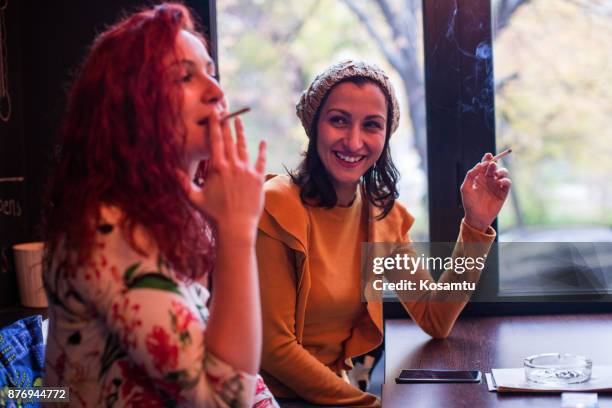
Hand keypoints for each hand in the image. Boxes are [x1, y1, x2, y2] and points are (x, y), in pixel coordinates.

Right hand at [179, 114, 265, 241]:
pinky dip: (262, 150)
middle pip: (229, 139)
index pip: (215, 140)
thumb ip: (183, 183)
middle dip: (227, 124)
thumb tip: (173, 171)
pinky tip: (263, 141)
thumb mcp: (195, 198)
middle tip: (226, 112)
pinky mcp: (258, 178)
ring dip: (241, 132)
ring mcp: (247, 171)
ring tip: (239, 121)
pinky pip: (261, 160)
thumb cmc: (214, 215)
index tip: (214, 114)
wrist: (236, 226)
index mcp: (217, 167)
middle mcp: (233, 165)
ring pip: (244, 147)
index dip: (214, 125)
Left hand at [460, 153, 511, 230]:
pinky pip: (507, 182)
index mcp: (479, 177)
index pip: (484, 165)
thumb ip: (470, 175)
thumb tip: (478, 165)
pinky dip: (506, 180)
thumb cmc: (469, 203)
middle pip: (494, 167)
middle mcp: (488, 180)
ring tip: (496, 175)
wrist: (477, 217)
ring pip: (502, 172)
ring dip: (501, 170)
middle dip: (494, 163)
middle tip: (492, 165)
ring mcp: (496, 185)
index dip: (487, 158)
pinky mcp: (503, 192)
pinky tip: (500, 182)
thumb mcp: (465, 188)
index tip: (488, 155)